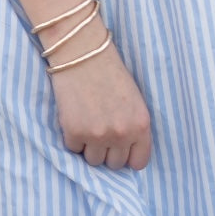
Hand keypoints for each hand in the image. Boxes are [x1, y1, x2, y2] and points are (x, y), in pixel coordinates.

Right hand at [50, 42, 151, 169]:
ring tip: (87, 121)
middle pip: (114, 164)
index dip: (128, 156)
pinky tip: (75, 115)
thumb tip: (126, 155)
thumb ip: (132, 127)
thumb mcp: (133, 99)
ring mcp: (98, 135)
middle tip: (100, 129)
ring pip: (93, 161)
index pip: (139, 162)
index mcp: (141, 124)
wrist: (82, 51)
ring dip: (89, 146)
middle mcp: (122, 133)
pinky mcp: (74, 133)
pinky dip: (72, 137)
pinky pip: (74, 149)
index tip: (120, 148)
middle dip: (107, 150)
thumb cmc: (109, 70)